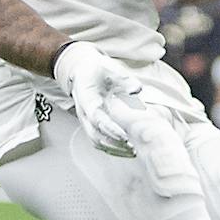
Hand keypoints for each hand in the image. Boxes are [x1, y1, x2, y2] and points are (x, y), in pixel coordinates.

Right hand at [52, 40, 143, 157]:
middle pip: (95, 135)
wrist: (82, 71)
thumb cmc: (96, 70)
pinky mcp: (92, 125)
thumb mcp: (109, 68)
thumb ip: (124, 79)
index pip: (96, 119)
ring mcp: (86, 121)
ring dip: (113, 149)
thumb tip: (137, 89)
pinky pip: (99, 141)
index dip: (110, 129)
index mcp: (86, 99)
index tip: (124, 136)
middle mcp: (84, 113)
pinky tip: (127, 150)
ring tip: (132, 152)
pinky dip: (112, 149)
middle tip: (132, 148)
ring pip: (96, 141)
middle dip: (113, 144)